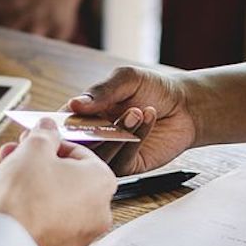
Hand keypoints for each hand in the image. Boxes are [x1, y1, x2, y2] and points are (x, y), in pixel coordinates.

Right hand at [0, 119, 115, 245]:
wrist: (7, 240)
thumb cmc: (25, 198)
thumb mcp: (34, 148)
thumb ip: (44, 133)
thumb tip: (48, 128)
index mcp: (102, 181)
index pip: (79, 151)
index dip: (52, 143)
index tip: (36, 141)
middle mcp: (99, 210)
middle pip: (68, 175)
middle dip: (40, 162)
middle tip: (20, 155)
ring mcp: (83, 232)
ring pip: (58, 198)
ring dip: (36, 183)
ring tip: (11, 176)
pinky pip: (52, 220)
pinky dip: (37, 208)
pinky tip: (16, 200)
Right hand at [66, 66, 196, 174]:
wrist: (186, 106)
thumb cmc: (154, 88)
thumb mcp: (127, 79)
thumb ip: (101, 91)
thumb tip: (74, 104)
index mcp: (88, 113)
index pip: (64, 123)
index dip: (59, 125)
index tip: (63, 121)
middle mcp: (96, 136)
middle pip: (79, 144)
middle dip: (91, 132)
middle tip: (105, 118)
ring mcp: (112, 152)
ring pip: (100, 155)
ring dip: (118, 133)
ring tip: (135, 111)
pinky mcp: (130, 165)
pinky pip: (122, 160)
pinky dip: (134, 139)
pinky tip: (147, 117)